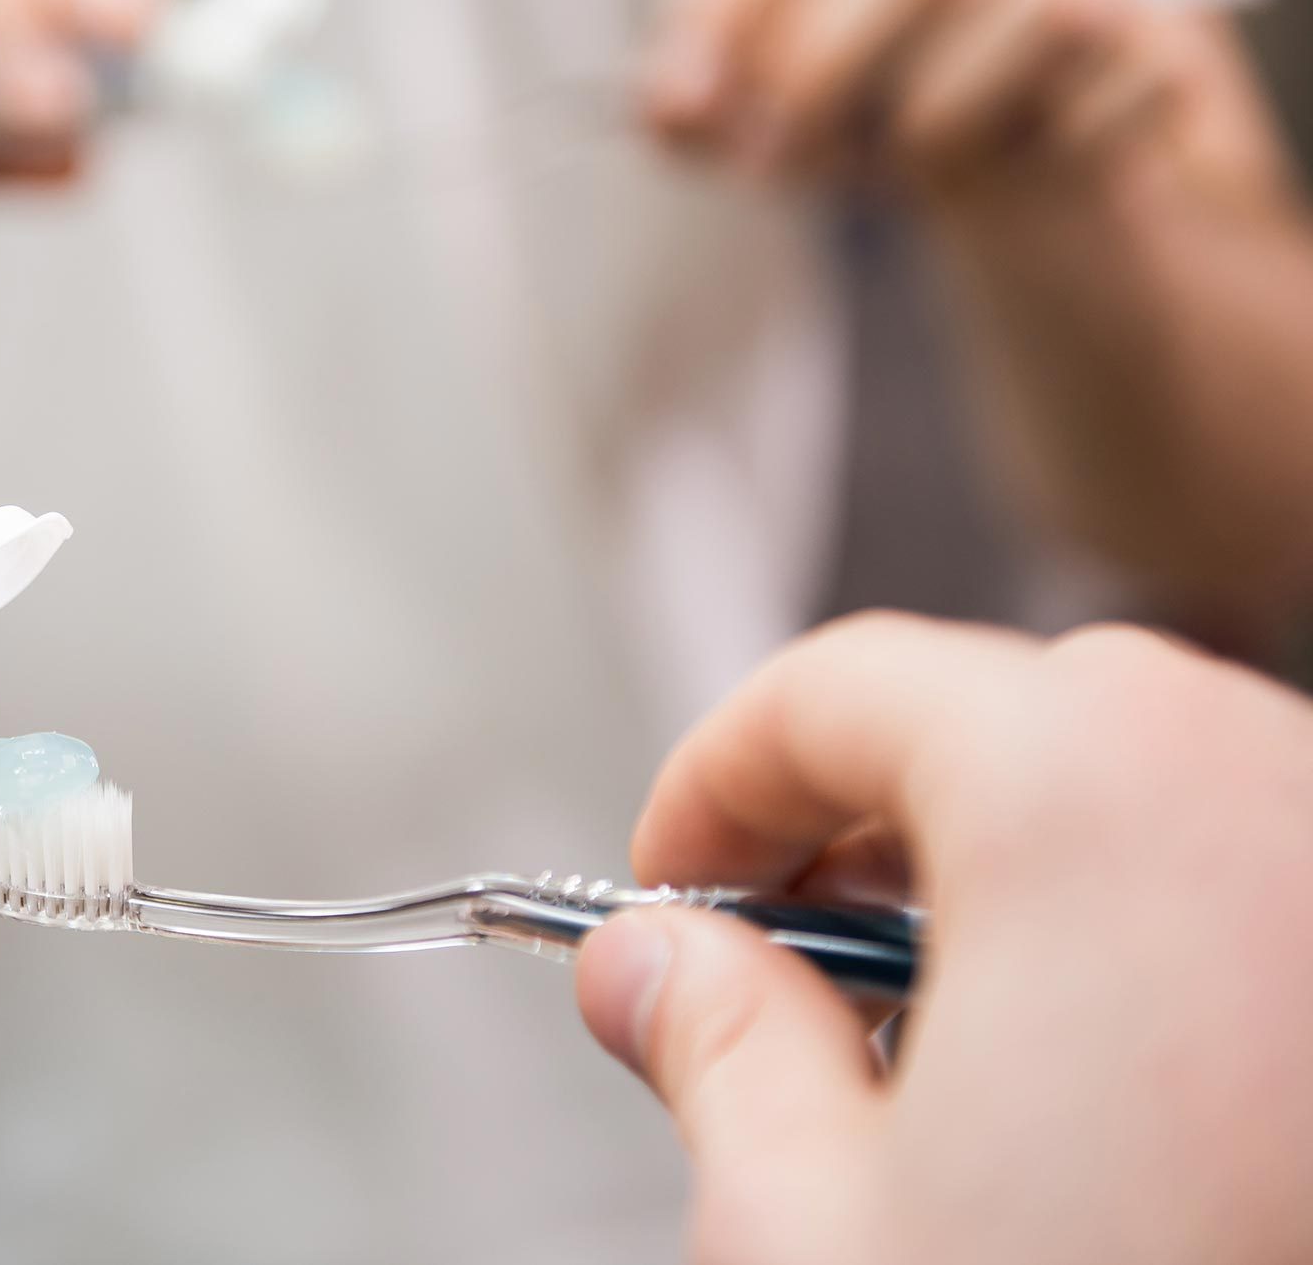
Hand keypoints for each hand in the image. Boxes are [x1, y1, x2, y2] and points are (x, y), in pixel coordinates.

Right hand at [574, 613, 1312, 1264]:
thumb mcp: (815, 1231)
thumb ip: (710, 1045)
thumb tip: (649, 971)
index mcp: (1091, 796)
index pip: (841, 688)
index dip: (714, 781)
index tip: (673, 887)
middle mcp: (1273, 797)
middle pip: (1016, 722)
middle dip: (872, 830)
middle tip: (790, 982)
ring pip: (1167, 802)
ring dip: (1030, 892)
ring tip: (963, 1080)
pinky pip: (1277, 901)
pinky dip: (1178, 958)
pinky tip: (1129, 1123)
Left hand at [643, 0, 1190, 199]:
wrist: (1010, 144)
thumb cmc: (866, 84)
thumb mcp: (755, 86)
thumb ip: (692, 96)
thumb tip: (665, 106)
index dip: (726, 10)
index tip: (679, 102)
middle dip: (820, 75)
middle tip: (769, 161)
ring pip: (1007, 18)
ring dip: (916, 121)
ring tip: (881, 157)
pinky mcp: (1145, 39)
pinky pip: (1072, 103)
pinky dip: (1004, 152)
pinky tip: (982, 155)